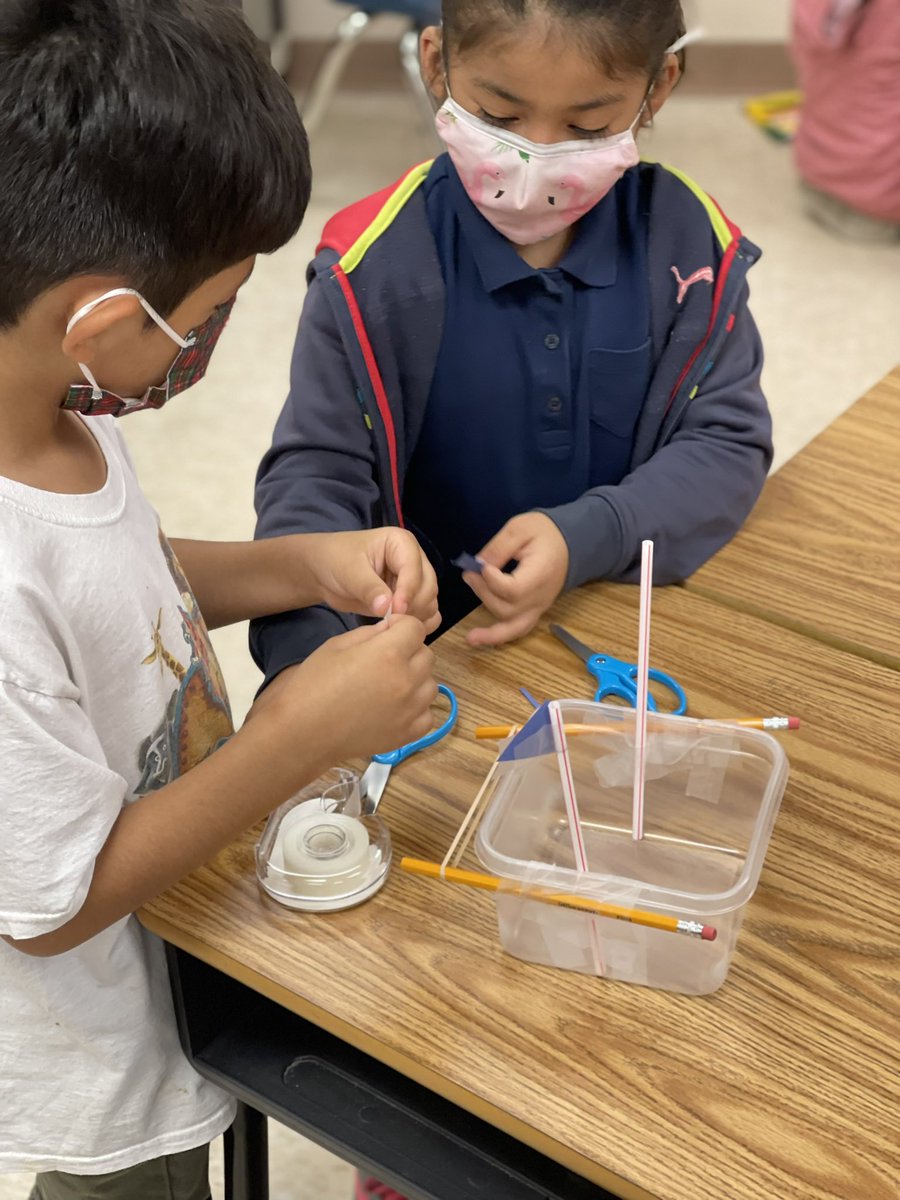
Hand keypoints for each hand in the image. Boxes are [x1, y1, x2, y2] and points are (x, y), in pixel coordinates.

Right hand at [248, 615, 437, 759]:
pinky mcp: (409, 733)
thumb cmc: (313, 685)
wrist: (304, 733)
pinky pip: (427, 713)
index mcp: (389, 653)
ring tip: (389, 685)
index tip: (388, 632)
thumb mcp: (336, 646)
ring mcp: (411, 709)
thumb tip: (390, 630)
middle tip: (385, 659)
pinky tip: (394, 708)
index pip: (416, 628)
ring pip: (430, 684)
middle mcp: (407, 680)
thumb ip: (369, 634)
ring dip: (415, 679)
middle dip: (410, 650)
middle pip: (426, 655)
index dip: (402, 625)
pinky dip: (416, 708)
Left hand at [303, 530, 439, 632]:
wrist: (323, 572)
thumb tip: (386, 608)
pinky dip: (419, 623)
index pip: (414, 569)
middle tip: (390, 620)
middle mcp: (414, 560)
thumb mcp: (349, 571)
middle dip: (413, 605)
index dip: (408, 591)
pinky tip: (400, 628)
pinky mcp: (409, 599)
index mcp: (401, 543)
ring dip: (416, 616)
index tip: (394, 611)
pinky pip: (426, 613)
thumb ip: (369, 589)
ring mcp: (413, 581)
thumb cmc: (335, 561)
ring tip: (391, 624)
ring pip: (429, 602)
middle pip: (428, 587)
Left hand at [463, 513, 568, 646]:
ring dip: (487, 626)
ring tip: (468, 624)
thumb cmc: (544, 534)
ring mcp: (538, 608)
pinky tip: (476, 639)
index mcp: (541, 573)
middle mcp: (541, 597)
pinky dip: (497, 638)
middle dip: (484, 593)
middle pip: (508, 608)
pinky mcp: (533, 612)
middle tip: (470, 573)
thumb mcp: (521, 528)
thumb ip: (499, 547)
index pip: (515, 589)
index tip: (482, 566)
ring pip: (511, 626)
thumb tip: (478, 565)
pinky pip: (517, 630)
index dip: (493, 582)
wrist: (567, 545)